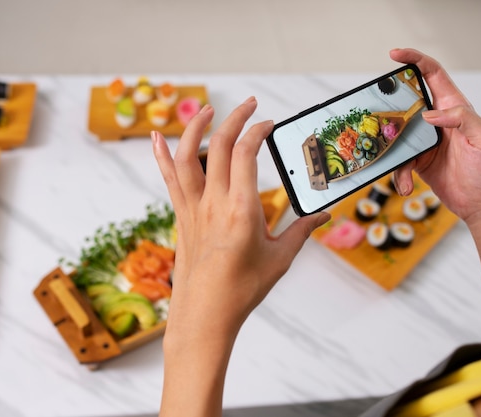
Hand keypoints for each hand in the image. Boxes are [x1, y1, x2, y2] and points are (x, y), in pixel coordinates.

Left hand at [151, 97, 329, 339]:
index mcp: (242, 209)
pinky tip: (156, 138)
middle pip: (220, 145)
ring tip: (209, 110)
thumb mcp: (280, 259)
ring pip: (187, 156)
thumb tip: (324, 216)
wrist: (205, 314)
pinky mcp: (181, 216)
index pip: (246, 153)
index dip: (258, 130)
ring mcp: (193, 208)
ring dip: (196, 127)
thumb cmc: (242, 289)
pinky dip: (162, 156)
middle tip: (250, 104)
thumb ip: (302, 231)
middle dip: (236, 117)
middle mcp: (214, 203)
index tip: (269, 124)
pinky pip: (169, 179)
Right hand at [390, 48, 480, 225]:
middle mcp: (437, 121)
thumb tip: (431, 114)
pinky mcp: (417, 160)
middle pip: (406, 102)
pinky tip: (407, 186)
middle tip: (378, 112)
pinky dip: (400, 176)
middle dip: (389, 106)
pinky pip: (398, 162)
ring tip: (403, 169)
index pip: (433, 74)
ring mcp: (424, 141)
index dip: (414, 60)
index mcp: (455, 108)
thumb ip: (462, 119)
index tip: (395, 55)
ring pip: (396, 135)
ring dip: (393, 151)